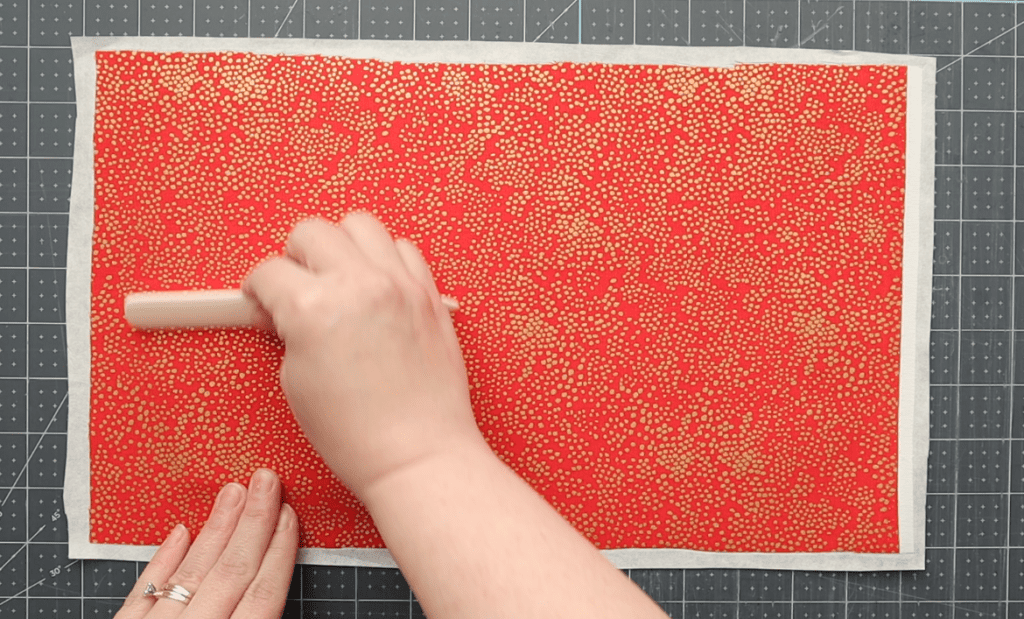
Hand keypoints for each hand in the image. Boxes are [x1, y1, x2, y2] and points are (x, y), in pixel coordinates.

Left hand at [116, 469, 297, 618]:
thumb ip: (255, 616)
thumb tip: (269, 580)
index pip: (263, 594)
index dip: (279, 552)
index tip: (288, 514)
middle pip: (232, 573)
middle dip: (253, 523)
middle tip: (265, 480)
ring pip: (192, 574)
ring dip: (216, 530)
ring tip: (232, 493)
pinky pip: (144, 590)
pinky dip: (163, 561)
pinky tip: (180, 533)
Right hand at [243, 213, 484, 499]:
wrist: (418, 454)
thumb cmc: (358, 434)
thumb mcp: (296, 382)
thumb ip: (288, 330)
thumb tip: (285, 309)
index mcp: (313, 308)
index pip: (268, 271)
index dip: (257, 290)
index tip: (261, 302)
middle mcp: (358, 285)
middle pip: (311, 231)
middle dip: (295, 257)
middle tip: (297, 287)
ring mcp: (399, 285)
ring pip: (360, 225)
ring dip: (341, 246)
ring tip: (339, 279)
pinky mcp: (428, 294)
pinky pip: (403, 249)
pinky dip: (384, 259)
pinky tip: (376, 287)